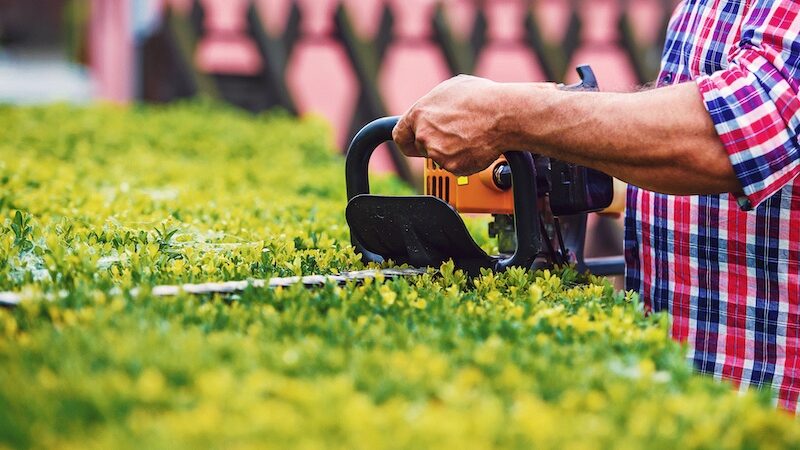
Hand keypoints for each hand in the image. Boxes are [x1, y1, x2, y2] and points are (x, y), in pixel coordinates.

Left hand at [392, 75, 514, 175]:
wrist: (503, 115)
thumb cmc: (482, 98)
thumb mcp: (451, 88)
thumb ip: (434, 102)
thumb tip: (434, 108)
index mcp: (419, 113)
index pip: (400, 135)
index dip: (406, 140)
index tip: (411, 143)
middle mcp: (424, 134)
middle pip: (422, 147)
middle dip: (436, 143)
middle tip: (455, 136)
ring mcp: (437, 152)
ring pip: (440, 157)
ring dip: (452, 152)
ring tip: (470, 136)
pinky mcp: (453, 166)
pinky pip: (456, 166)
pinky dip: (465, 160)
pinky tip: (476, 146)